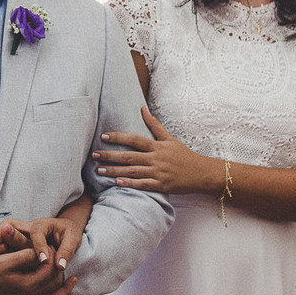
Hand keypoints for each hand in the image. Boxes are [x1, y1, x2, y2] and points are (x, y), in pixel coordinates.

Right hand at [0, 216, 81, 270]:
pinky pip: (6, 241)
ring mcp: (22, 233)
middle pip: (13, 225)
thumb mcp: (72, 239)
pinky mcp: (18, 241)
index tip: (43, 260)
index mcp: (43, 225)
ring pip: (6, 231)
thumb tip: (60, 266)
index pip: (38, 233)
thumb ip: (66, 251)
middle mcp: (29, 227)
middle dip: (5, 234)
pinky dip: (0, 246)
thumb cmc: (68, 233)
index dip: (40, 247)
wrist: (65, 229)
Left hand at [93, 106, 214, 193]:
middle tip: (94, 155)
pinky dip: (130, 183)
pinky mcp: (161, 186)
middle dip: (110, 156)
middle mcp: (156, 159)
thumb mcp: (170, 138)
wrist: (202, 173)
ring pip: (133, 171)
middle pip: (129, 156)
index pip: (134, 139)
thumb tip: (142, 108)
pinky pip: (143, 185)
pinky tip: (117, 183)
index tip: (103, 136)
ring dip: (115, 171)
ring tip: (99, 170)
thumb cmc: (184, 155)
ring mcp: (158, 173)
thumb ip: (154, 125)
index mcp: (157, 146)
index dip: (118, 137)